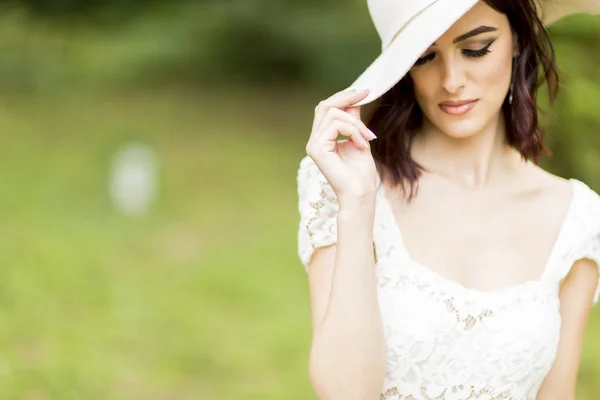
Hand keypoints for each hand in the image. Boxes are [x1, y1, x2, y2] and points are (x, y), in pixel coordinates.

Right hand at [305, 88, 377, 202]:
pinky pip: (336, 125)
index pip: (327, 108)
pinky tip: (362, 144)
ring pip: (333, 114)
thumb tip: (355, 100)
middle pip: (325, 105)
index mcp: (323, 138)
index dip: (345, 97)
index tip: (366, 91)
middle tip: (366, 95)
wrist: (360, 192)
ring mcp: (313, 144)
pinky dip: (354, 131)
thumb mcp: (359, 138)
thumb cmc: (361, 172)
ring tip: (368, 138)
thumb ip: (353, 120)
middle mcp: (315, 140)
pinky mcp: (316, 148)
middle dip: (347, 98)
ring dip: (356, 123)